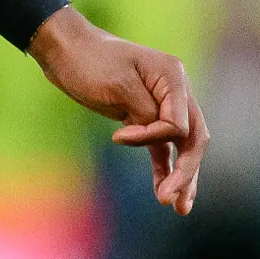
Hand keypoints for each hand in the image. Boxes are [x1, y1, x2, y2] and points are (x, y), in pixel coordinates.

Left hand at [34, 10, 206, 212]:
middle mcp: (175, 90)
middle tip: (172, 201)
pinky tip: (164, 193)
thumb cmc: (89, 61)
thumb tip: (161, 137)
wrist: (66, 50)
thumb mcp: (117, 85)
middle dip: (185, 171)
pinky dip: (163, 168)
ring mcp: (163, 104)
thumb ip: (145, 114)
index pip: (179, 121)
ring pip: (181, 146)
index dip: (154, 136)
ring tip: (180, 208)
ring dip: (182, 176)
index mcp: (173, 76)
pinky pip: (162, 147)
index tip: (120, 136)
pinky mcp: (145, 117)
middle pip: (193, 138)